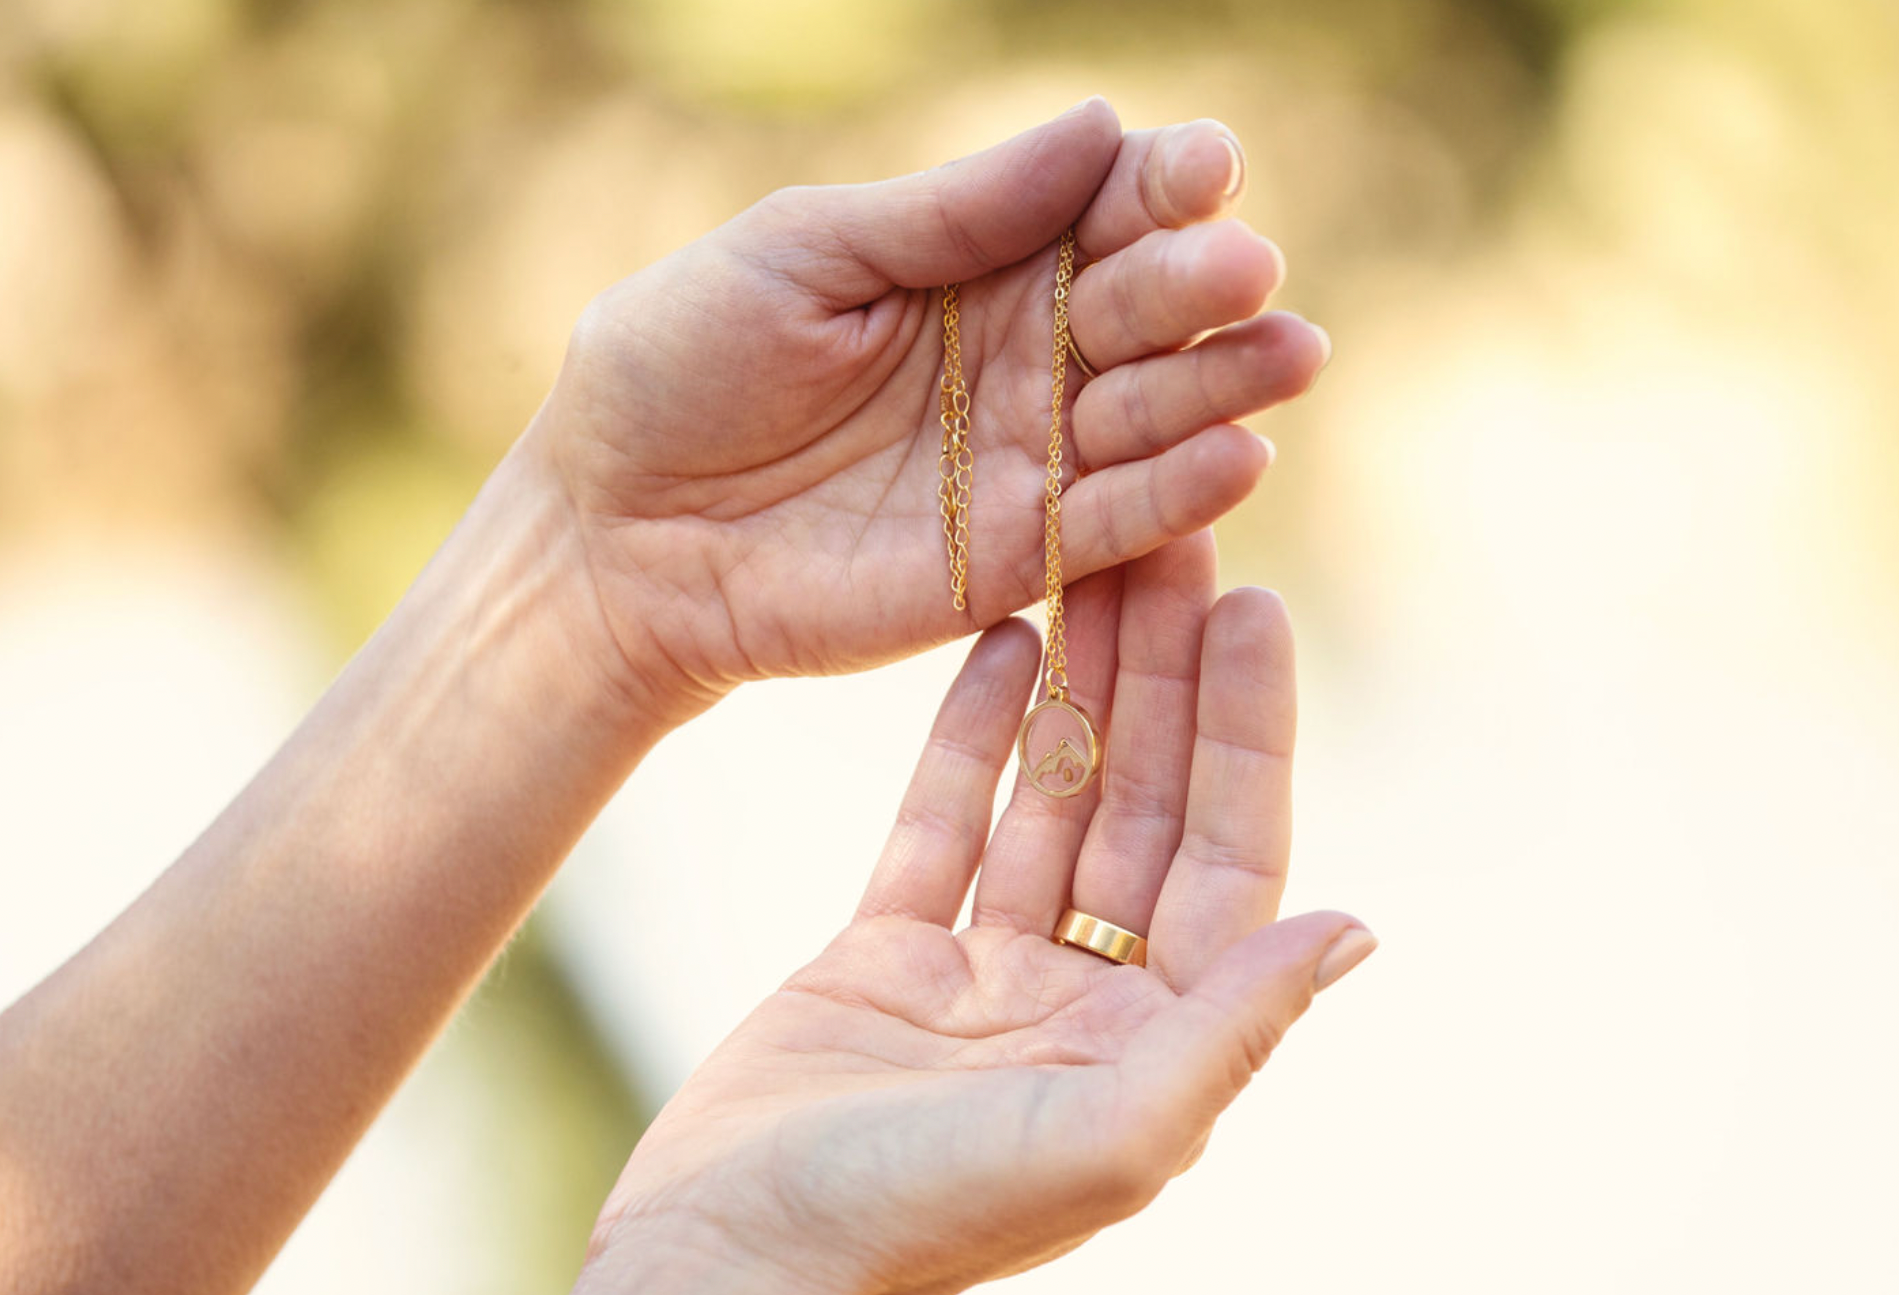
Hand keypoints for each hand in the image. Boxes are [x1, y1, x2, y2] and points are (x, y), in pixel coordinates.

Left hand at [526, 99, 1328, 722]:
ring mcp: (1023, 463)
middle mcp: (1022, 358)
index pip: (1095, 211)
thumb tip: (1098, 125)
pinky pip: (1111, 529)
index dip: (1160, 187)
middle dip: (1200, 285)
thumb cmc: (681, 367)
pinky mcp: (1012, 563)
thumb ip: (946, 214)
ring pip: (1149, 418)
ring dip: (1223, 387)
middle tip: (1244, 267)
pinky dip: (1178, 498)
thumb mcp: (800, 254)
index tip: (1211, 165)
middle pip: (1140, 312)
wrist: (609, 528)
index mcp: (975, 263)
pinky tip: (1241, 459)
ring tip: (1286, 354)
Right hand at [585, 532, 1375, 1294]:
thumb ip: (1237, 1027)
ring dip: (1082, 686)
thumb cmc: (928, 1222)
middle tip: (1177, 545)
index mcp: (1158, 1046)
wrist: (735, 1260)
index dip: (1247, 734)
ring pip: (1051, 799)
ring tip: (1096, 561)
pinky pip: (942, 824)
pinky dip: (974, 736)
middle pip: (1147, 810)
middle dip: (1167, 679)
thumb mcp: (1116, 1132)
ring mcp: (987, 977)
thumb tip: (1354, 931)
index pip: (1228, 859)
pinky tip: (1007, 639)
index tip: (1256, 609)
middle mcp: (1088, 1004)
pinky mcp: (888, 956)